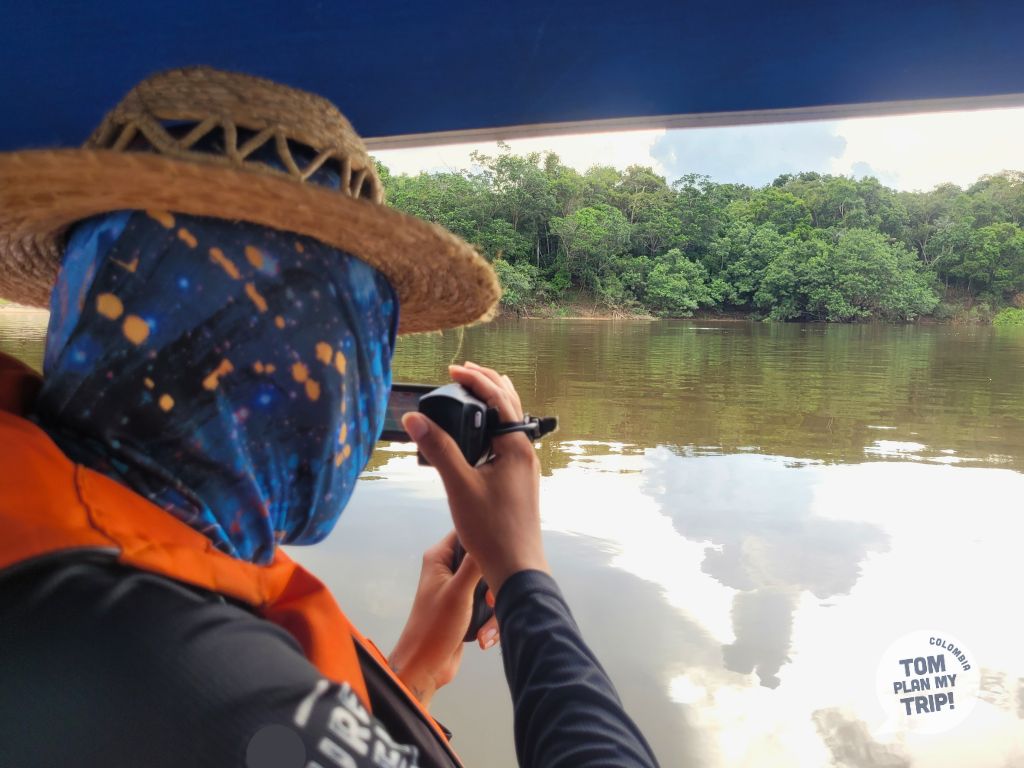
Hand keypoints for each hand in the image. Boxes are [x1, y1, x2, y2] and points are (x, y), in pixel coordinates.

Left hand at [388, 530, 499, 708]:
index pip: (468, 532)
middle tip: (489, 600)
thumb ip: (476, 563)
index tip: (503, 553)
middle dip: (494, 582)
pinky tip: (482, 636)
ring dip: (493, 609)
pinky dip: (490, 621)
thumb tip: (493, 535)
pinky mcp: (467, 607)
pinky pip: (490, 605)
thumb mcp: (459, 591)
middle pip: (485, 560)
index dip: (487, 539)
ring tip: (485, 625)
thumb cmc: (434, 628)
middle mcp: (448, 569)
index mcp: (439, 557)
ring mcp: (458, 588)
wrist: (426, 667)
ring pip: (491, 585)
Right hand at [401, 362, 549, 597]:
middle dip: (488, 382)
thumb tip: (414, 418)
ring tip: (475, 388)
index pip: (499, 397)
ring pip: (512, 420)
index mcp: (517, 447)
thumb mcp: (459, 486)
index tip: (452, 369)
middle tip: (463, 370)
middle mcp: (526, 451)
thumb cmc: (491, 531)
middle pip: (510, 403)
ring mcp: (525, 465)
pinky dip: (495, 422)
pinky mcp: (520, 478)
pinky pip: (509, 437)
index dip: (475, 379)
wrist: (517, 568)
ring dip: (494, 400)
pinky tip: (481, 431)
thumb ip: (438, 449)